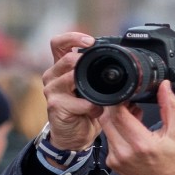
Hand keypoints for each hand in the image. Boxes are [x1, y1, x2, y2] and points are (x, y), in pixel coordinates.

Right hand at [41, 32, 103, 152]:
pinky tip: (96, 111)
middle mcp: (53, 76)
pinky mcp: (55, 106)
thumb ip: (97, 73)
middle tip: (99, 72)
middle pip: (66, 58)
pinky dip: (91, 106)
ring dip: (90, 87)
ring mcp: (52, 90)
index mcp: (61, 67)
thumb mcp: (91, 87)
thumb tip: (122, 61)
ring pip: (70, 77)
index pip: (59, 43)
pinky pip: (78, 102)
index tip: (90, 42)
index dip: (73, 38)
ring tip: (100, 98)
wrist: (73, 136)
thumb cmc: (83, 109)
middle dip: (84, 63)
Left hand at [99, 81, 174, 174]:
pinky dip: (117, 132)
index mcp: (141, 143)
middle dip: (116, 107)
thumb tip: (165, 86)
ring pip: (106, 129)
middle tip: (131, 104)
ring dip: (116, 119)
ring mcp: (116, 159)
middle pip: (107, 119)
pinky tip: (131, 134)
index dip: (120, 99)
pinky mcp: (113, 164)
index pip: (118, 113)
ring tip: (134, 119)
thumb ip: (170, 106)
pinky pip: (109, 141)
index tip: (129, 95)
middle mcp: (124, 152)